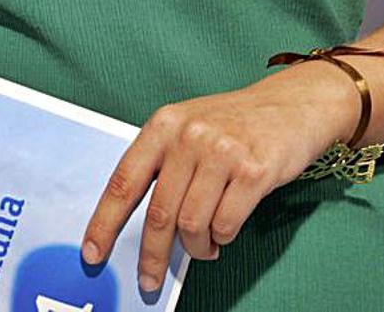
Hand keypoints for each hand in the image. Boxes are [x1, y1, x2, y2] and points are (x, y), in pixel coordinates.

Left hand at [78, 63, 356, 295]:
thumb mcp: (190, 127)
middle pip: (159, 212)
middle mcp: (190, 134)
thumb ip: (164, 166)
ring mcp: (222, 151)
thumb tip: (140, 226)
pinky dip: (222, 238)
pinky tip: (225, 230)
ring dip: (197, 247)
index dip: (104, 221)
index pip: (124, 180)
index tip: (92, 252)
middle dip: (153, 255)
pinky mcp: (253, 171)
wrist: (291, 105)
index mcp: (165, 123)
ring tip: (204, 245)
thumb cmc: (235, 123)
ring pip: (192, 224)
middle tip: (151, 278)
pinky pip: (225, 226)